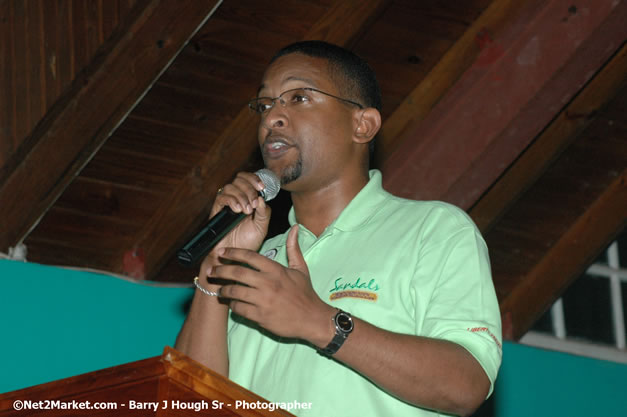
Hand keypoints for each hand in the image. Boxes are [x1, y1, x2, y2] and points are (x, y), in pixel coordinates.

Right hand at [197, 171, 271, 292]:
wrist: (234, 257)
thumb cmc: (247, 243)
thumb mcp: (261, 227)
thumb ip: (264, 213)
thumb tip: (261, 198)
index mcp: (248, 199)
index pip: (248, 179)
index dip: (254, 178)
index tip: (262, 187)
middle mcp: (237, 199)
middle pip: (239, 179)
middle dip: (249, 188)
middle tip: (253, 203)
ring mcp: (226, 204)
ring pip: (230, 186)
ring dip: (241, 196)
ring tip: (246, 211)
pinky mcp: (217, 211)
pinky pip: (221, 197)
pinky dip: (231, 201)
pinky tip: (238, 211)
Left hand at [210, 225, 335, 344]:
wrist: (312, 319)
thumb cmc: (305, 293)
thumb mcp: (301, 269)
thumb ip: (293, 248)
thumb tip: (294, 228)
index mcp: (276, 270)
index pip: (250, 256)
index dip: (233, 252)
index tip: (222, 252)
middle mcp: (268, 283)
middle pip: (237, 272)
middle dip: (221, 270)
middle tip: (212, 270)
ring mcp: (263, 300)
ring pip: (235, 291)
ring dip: (223, 290)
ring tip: (218, 289)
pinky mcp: (260, 316)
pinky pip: (239, 308)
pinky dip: (233, 305)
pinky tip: (232, 303)